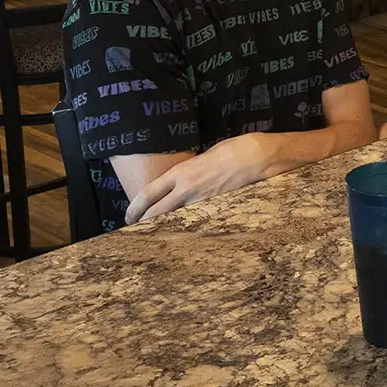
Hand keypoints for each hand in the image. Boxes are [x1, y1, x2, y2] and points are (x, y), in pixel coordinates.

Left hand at [126, 134, 272, 223]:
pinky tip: (186, 236)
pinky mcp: (217, 210)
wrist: (257, 157)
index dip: (134, 209)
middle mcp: (186, 190)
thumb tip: (183, 182)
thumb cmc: (233, 150)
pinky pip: (196, 223)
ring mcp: (202, 203)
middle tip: (137, 231)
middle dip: (143, 224)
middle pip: (155, 214)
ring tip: (158, 236)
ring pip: (174, 222)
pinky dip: (188, 230)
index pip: (147, 194)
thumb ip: (190, 172)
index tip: (129, 217)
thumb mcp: (203, 157)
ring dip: (164, 229)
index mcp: (180, 173)